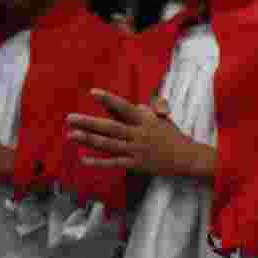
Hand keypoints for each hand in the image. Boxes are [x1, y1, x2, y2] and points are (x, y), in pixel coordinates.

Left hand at [66, 90, 214, 177]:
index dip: (108, 100)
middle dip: (89, 122)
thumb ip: (146, 110)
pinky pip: (114, 163)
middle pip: (110, 127)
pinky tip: (84, 158)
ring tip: (71, 135)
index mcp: (145, 120)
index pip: (124, 107)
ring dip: (89, 140)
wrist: (187, 157)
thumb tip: (134, 105)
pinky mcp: (136, 165)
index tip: (93, 92)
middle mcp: (139, 134)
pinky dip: (99, 162)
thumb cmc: (173, 135)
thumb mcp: (162, 118)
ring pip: (109, 145)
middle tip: (70, 118)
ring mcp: (136, 150)